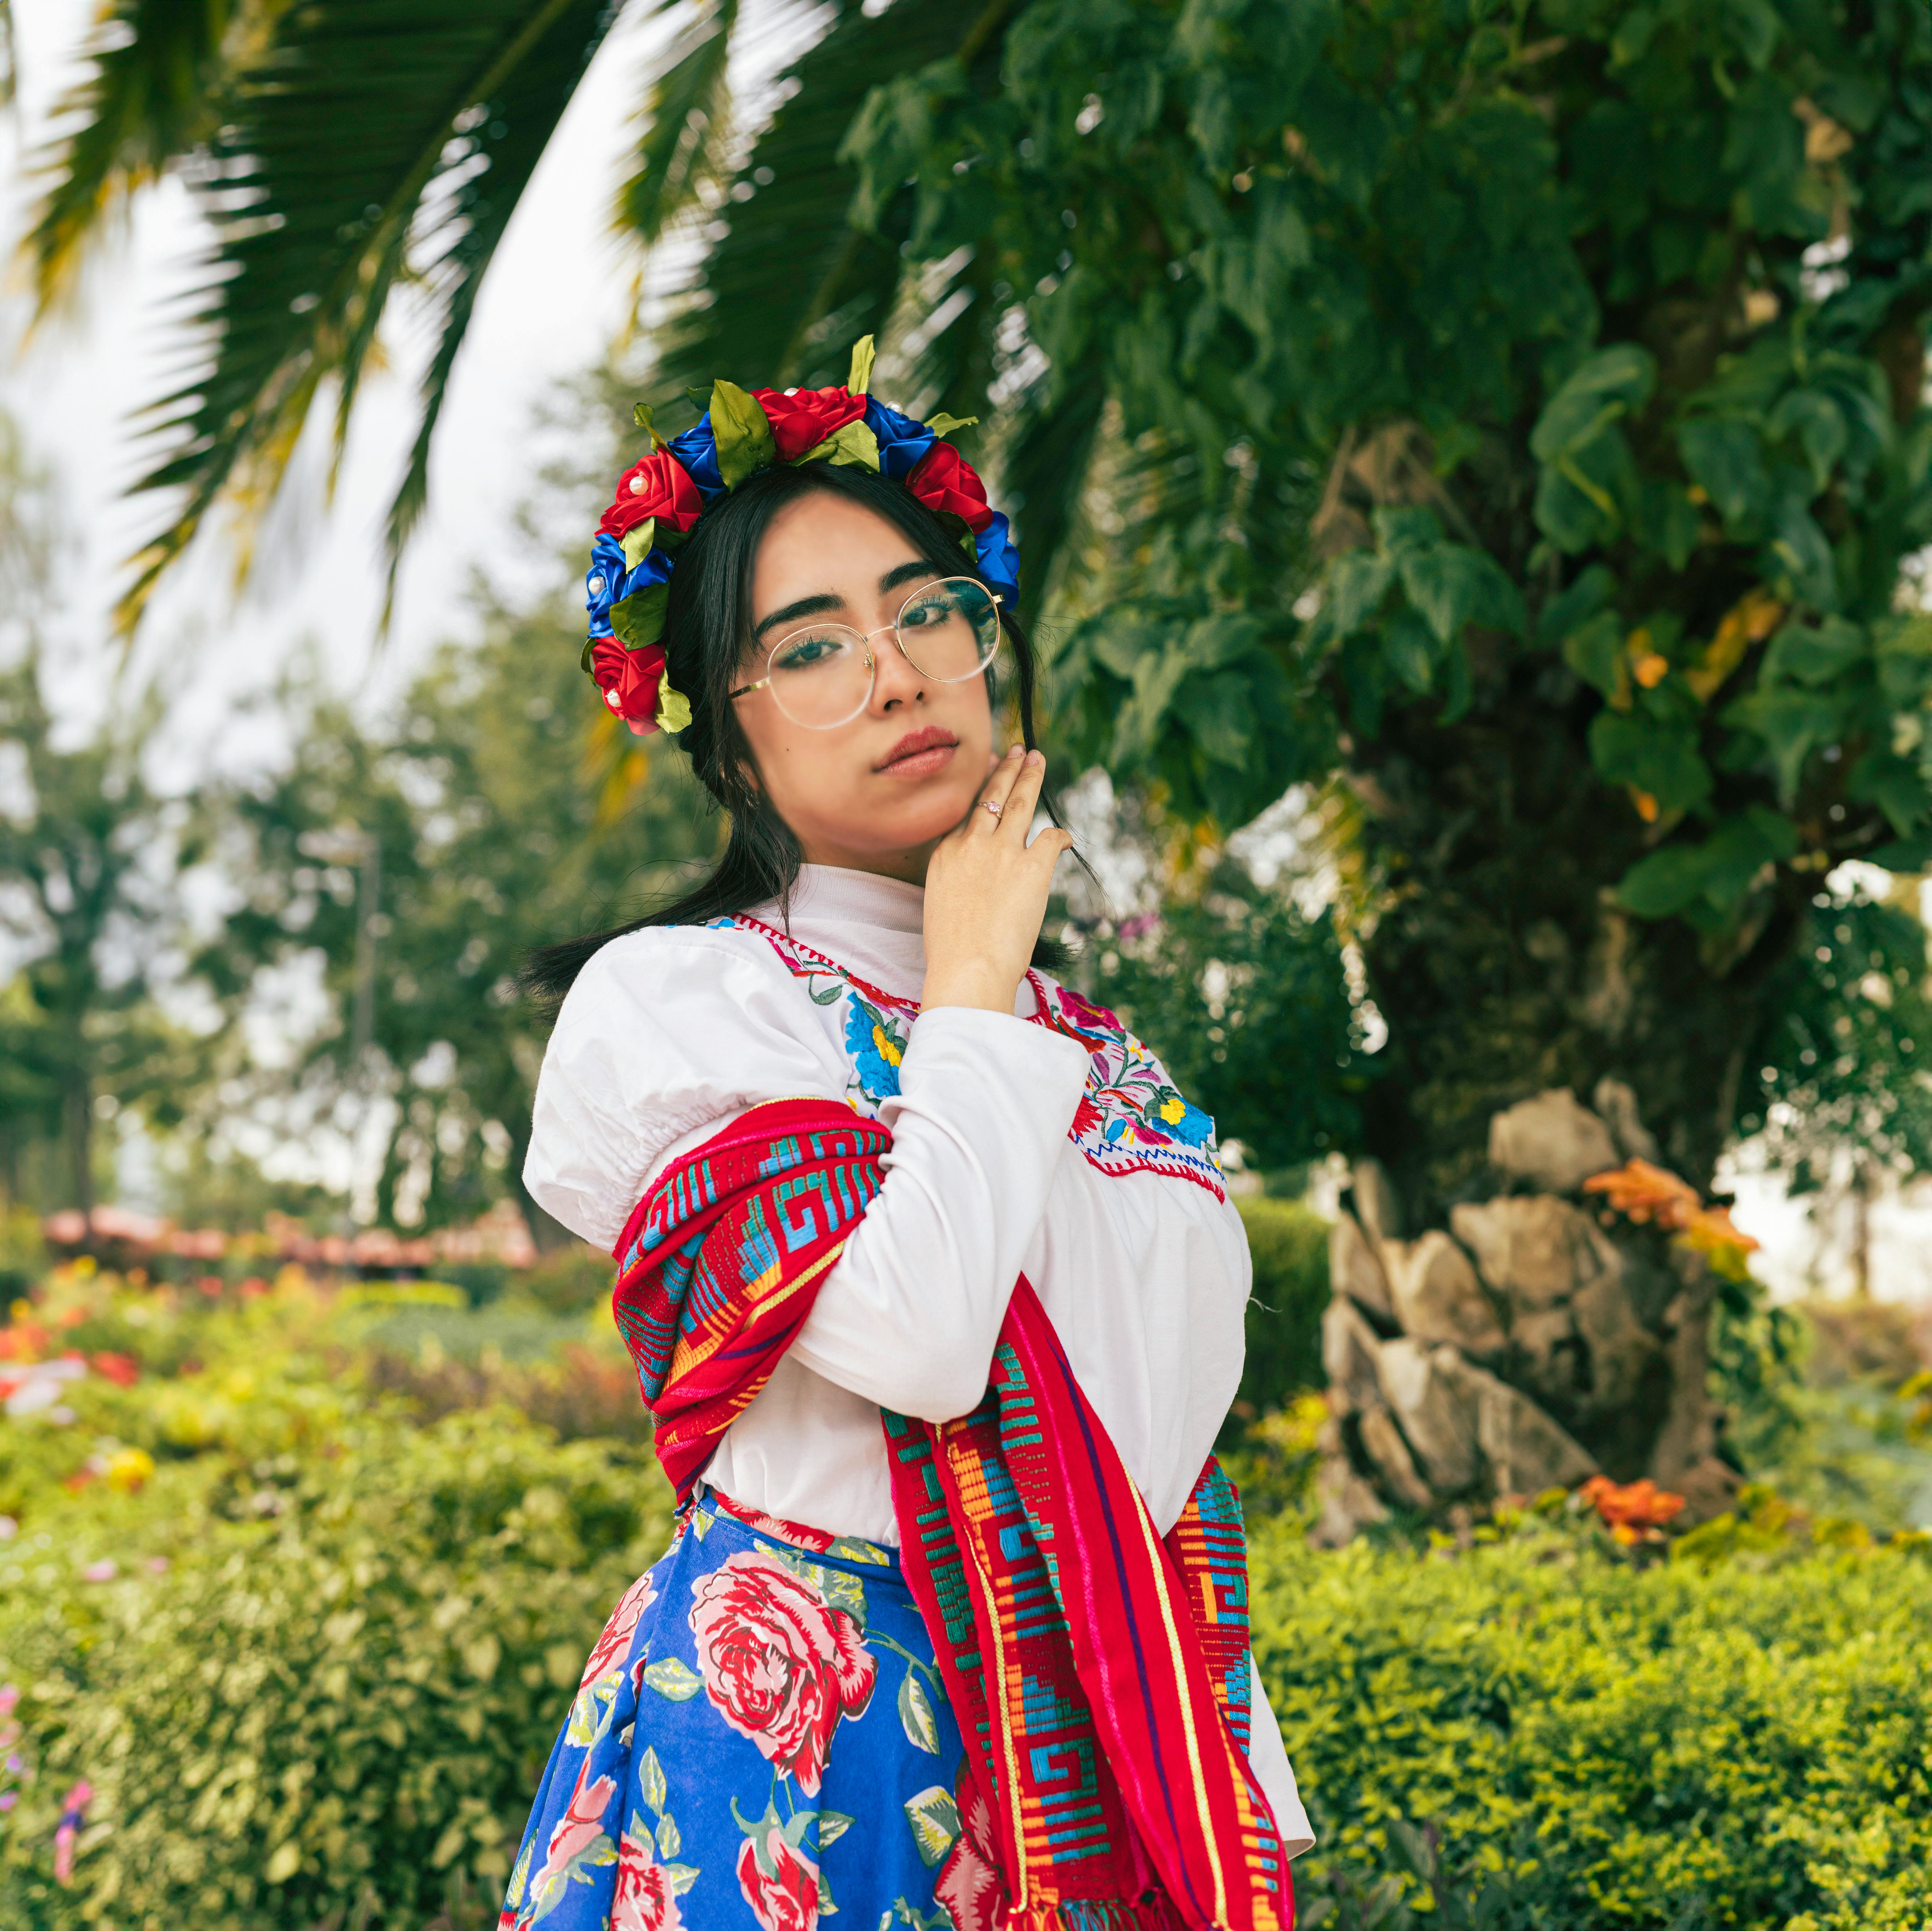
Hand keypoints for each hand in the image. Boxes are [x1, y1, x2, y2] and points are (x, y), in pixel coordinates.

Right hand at [922, 746, 1074, 1013]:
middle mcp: (971, 844)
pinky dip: (1060, 837)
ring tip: (1038, 760)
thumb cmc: (952, 951)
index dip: (981, 794)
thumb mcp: (941, 905)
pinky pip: (1050, 839)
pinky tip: (1065, 838)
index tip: (990, 779)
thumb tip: (976, 884)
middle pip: (992, 797)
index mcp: (946, 854)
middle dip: (1007, 769)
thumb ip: (957, 882)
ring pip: (1020, 803)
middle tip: (1018, 750)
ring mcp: (1002, 852)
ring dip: (1031, 777)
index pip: (967, 815)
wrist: (967, 969)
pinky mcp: (1032, 867)